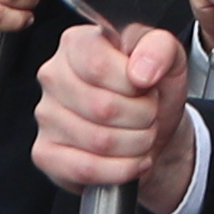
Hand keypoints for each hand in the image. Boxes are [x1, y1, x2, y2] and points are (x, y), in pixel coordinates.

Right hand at [35, 17, 191, 210]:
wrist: (153, 124)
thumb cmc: (153, 86)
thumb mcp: (169, 57)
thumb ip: (160, 48)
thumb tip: (140, 70)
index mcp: (77, 43)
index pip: (97, 65)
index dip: (132, 85)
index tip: (146, 86)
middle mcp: (54, 76)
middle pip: (102, 107)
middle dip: (142, 117)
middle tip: (149, 113)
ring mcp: (46, 116)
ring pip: (98, 142)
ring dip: (136, 144)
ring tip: (141, 134)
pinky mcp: (45, 153)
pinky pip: (85, 169)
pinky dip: (120, 170)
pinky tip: (130, 159)